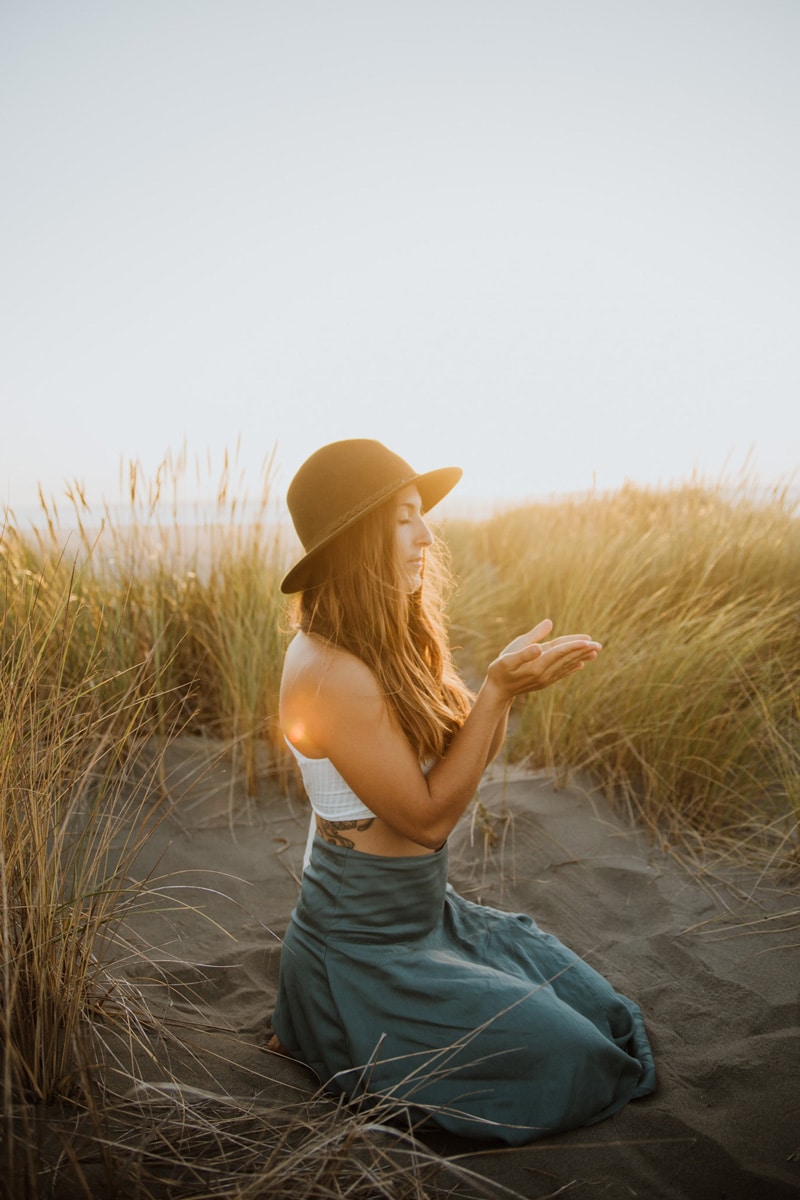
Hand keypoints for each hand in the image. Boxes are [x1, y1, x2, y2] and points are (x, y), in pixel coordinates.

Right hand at [486, 618, 601, 699]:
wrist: (497, 692)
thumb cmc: (499, 670)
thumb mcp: (508, 658)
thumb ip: (525, 650)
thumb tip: (539, 645)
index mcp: (537, 666)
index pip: (560, 653)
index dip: (574, 646)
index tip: (588, 641)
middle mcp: (545, 674)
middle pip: (567, 659)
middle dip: (583, 651)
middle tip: (599, 645)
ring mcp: (546, 679)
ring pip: (567, 666)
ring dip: (581, 658)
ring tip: (595, 652)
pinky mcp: (545, 681)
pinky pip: (562, 673)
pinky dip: (572, 668)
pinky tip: (580, 665)